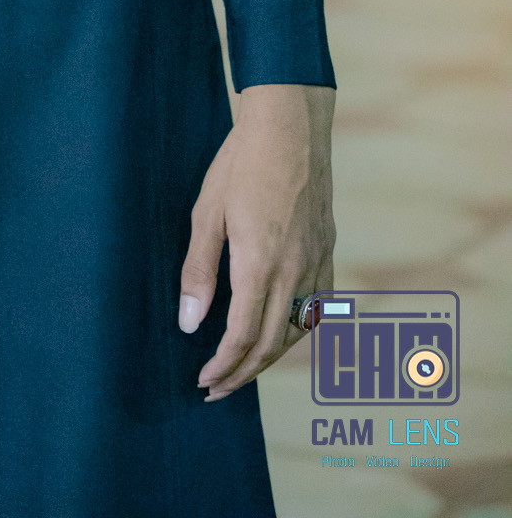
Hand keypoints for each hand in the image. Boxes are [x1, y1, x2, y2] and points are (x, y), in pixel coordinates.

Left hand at [179, 83, 335, 400]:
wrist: (291, 128)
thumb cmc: (241, 164)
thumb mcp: (207, 212)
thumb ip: (199, 270)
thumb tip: (189, 323)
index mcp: (260, 264)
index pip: (243, 336)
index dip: (223, 365)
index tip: (203, 380)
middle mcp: (294, 271)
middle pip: (271, 344)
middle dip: (243, 374)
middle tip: (217, 389)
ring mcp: (316, 263)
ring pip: (298, 331)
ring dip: (270, 358)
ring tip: (244, 369)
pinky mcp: (327, 252)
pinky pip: (318, 308)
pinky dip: (298, 332)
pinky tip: (281, 333)